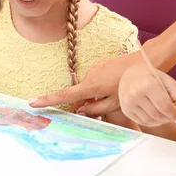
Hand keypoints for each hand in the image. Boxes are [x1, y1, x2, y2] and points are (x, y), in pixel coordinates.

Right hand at [29, 52, 143, 115]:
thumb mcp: (115, 103)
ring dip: (93, 97)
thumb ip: (96, 109)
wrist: (143, 63)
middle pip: (78, 95)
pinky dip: (97, 89)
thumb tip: (81, 112)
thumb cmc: (131, 86)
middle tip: (99, 112)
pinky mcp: (100, 66)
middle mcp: (89, 76)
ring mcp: (94, 69)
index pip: (64, 95)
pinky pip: (94, 81)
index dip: (48, 100)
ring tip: (111, 99)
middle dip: (83, 105)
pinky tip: (112, 90)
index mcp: (91, 86)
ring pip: (87, 89)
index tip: (33, 102)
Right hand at [118, 66, 175, 126]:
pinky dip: (152, 121)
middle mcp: (135, 95)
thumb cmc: (152, 78)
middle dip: (169, 118)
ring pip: (151, 121)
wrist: (130, 75)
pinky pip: (143, 123)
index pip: (164, 107)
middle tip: (173, 115)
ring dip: (161, 121)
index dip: (175, 115)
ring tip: (164, 113)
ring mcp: (128, 104)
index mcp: (147, 85)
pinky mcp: (126, 111)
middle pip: (158, 116)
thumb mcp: (169, 82)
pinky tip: (154, 113)